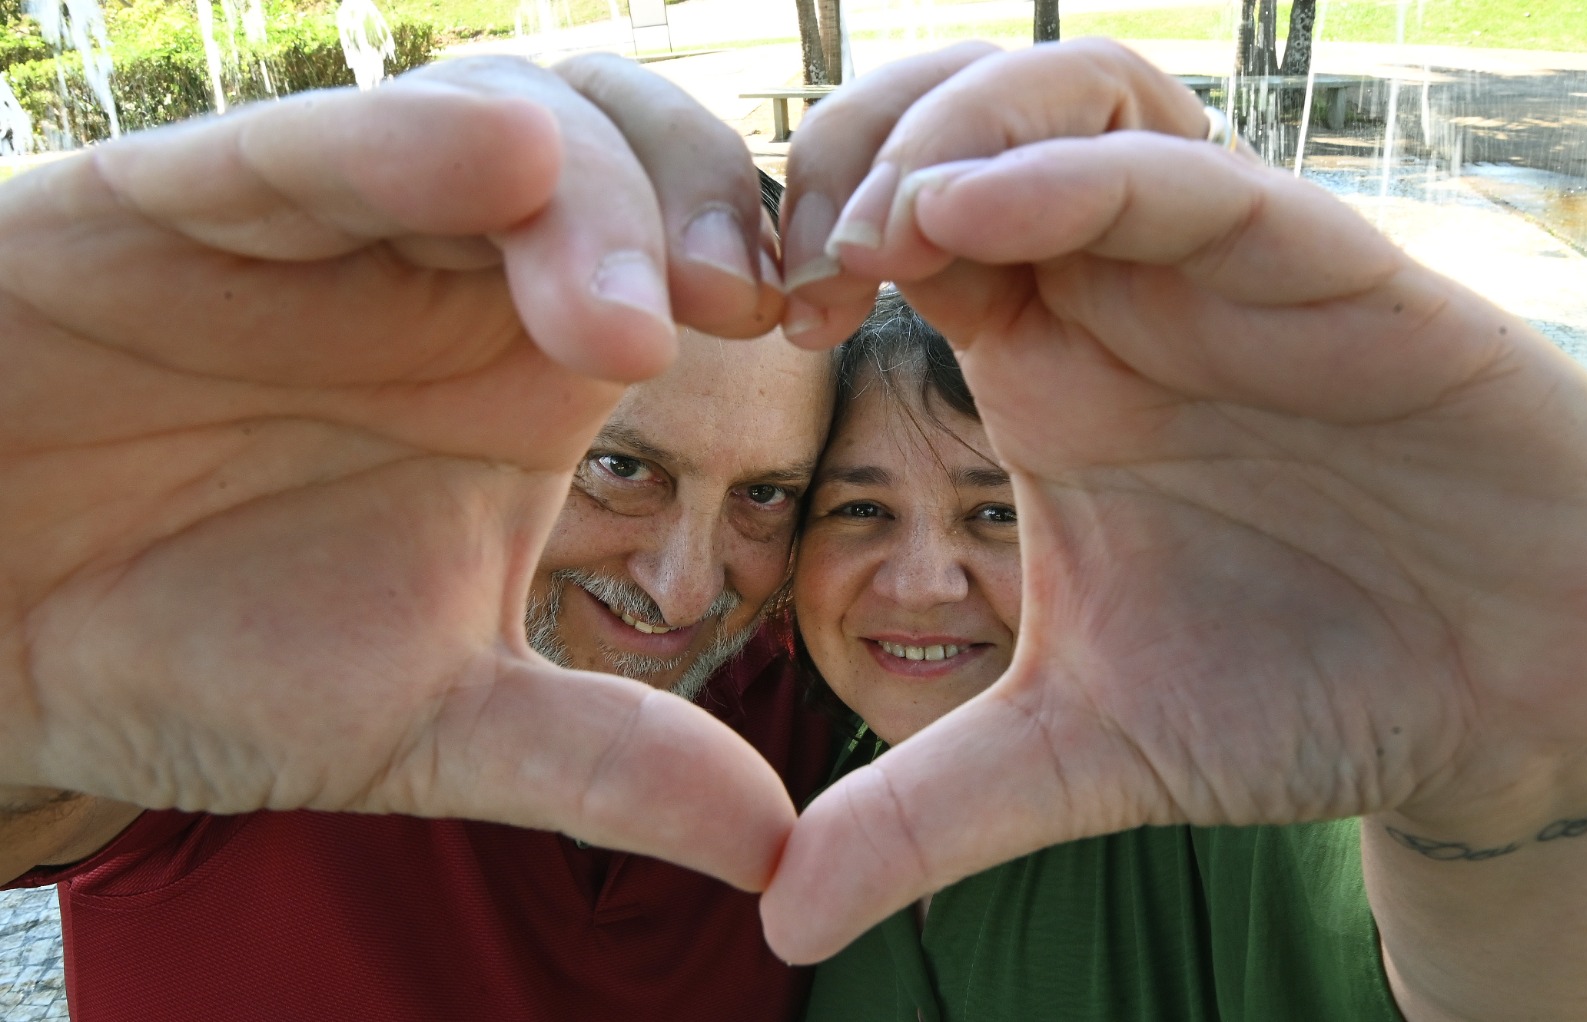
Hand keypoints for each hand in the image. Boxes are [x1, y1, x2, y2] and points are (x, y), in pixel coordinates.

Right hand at [0, 55, 792, 889]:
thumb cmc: (198, 654)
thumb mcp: (431, 723)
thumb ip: (602, 763)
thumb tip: (779, 846)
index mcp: (524, 370)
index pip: (681, 259)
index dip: (768, 265)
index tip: (828, 334)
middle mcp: (445, 276)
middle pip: (623, 158)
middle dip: (703, 207)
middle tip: (757, 307)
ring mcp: (324, 228)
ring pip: (492, 121)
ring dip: (590, 192)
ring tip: (632, 320)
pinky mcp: (179, 205)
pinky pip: (306, 147)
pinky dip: (403, 139)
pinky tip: (496, 150)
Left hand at [765, 39, 1586, 960]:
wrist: (1504, 699)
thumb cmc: (1302, 689)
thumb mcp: (1078, 752)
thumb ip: (925, 811)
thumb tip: (775, 911)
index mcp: (1042, 373)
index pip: (888, 236)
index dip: (796, 247)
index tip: (738, 324)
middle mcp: (1116, 298)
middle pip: (958, 126)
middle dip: (849, 147)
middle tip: (782, 257)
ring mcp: (1216, 271)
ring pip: (1070, 99)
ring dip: (947, 133)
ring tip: (874, 234)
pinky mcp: (1327, 270)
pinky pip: (1189, 176)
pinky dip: (1076, 177)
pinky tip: (970, 217)